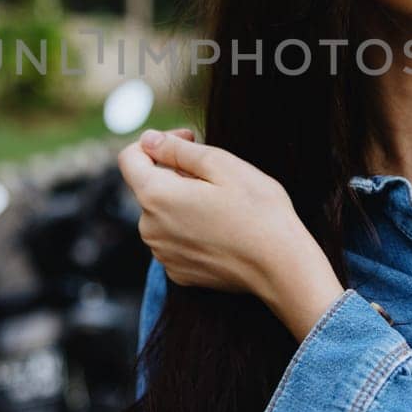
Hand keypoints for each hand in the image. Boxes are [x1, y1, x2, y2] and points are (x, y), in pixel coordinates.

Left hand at [117, 128, 343, 339]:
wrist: (282, 267)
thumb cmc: (258, 211)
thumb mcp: (222, 164)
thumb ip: (177, 149)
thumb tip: (148, 139)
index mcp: (156, 196)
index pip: (129, 158)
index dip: (157, 141)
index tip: (189, 140)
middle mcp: (149, 228)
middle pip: (148, 186)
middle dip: (175, 172)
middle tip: (217, 174)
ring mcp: (162, 254)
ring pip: (162, 213)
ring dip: (183, 200)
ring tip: (222, 204)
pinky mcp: (178, 272)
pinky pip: (174, 239)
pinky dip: (190, 228)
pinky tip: (221, 229)